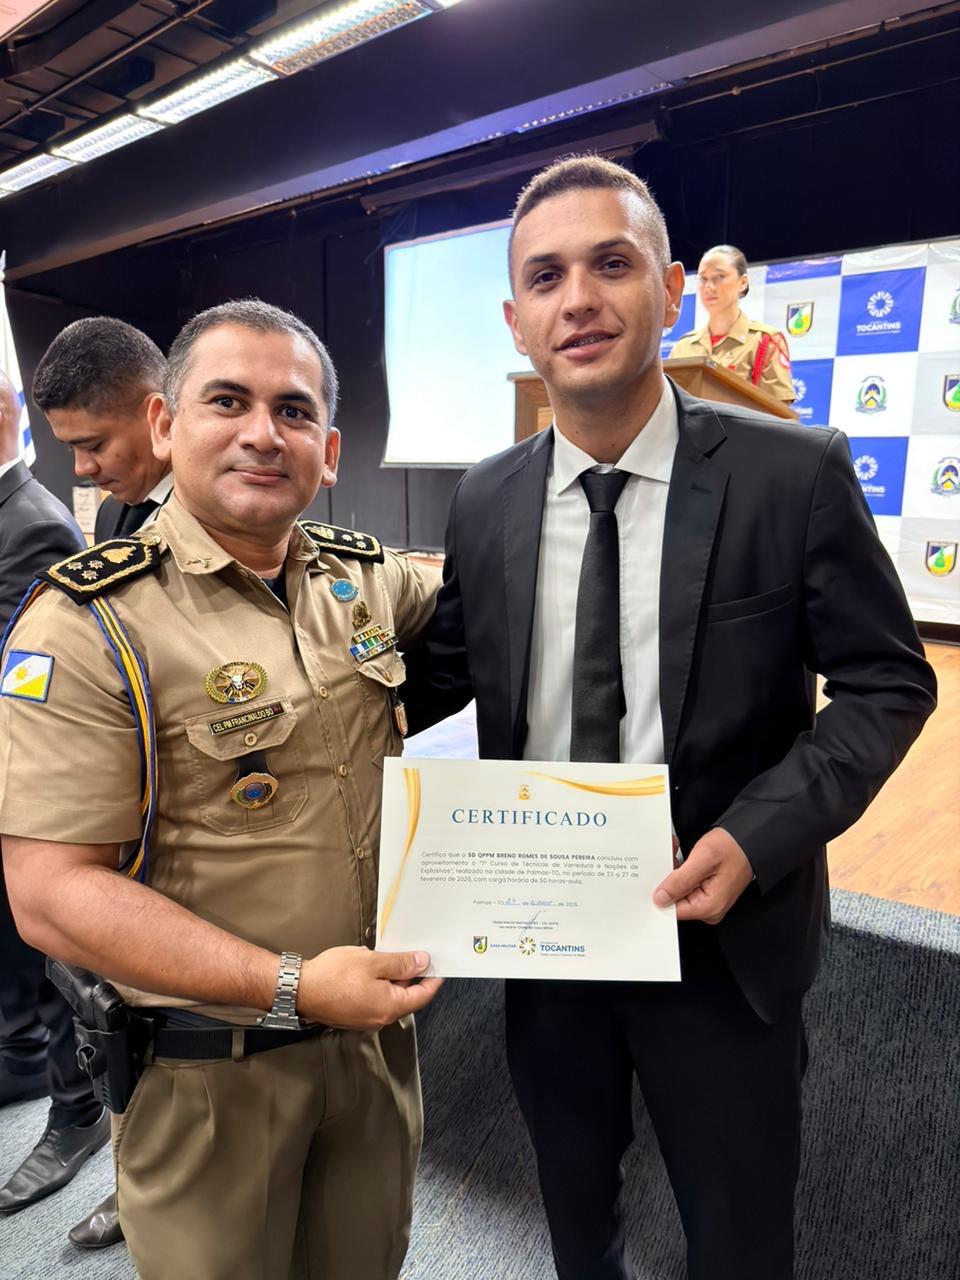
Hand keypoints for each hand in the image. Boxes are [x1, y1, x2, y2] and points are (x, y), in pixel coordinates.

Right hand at [298, 947, 441, 1030]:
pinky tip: (368, 968)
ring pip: (388, 997)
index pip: (422, 995)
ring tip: (385, 957)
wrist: (299, 989)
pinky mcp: (353, 1015)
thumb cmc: (333, 976)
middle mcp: (380, 1018)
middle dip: (410, 975)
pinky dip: (377, 984)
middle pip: (405, 997)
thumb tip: (422, 963)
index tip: (438, 966)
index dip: (432, 979)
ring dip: (391, 978)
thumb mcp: (372, 961)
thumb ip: (400, 963)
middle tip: (412, 954)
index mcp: (390, 1007)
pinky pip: (374, 999)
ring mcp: (365, 1019)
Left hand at [652, 827, 753, 924]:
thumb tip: (661, 898)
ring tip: (675, 851)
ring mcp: (706, 900)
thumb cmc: (733, 849)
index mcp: (709, 907)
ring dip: (673, 869)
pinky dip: (680, 868)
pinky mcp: (704, 891)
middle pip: (674, 899)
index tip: (658, 875)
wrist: (748, 840)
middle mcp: (708, 909)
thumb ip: (681, 881)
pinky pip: (685, 884)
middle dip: (667, 876)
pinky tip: (681, 855)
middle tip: (669, 855)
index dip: (661, 892)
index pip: (673, 910)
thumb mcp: (703, 860)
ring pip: (677, 889)